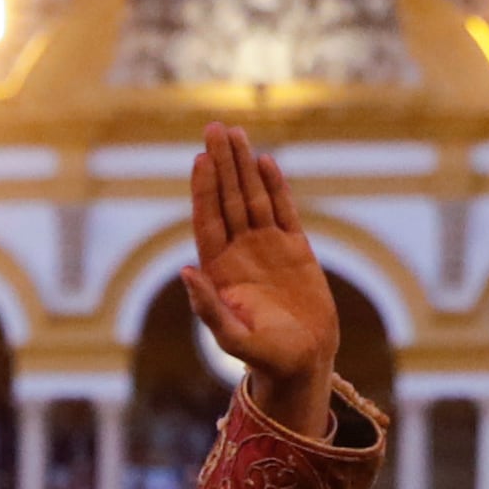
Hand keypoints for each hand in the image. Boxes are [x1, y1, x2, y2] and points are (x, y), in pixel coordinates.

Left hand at [185, 125, 358, 448]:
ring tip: (234, 132)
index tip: (201, 158)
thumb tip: (185, 271)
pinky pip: (283, 210)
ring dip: (244, 166)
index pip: (208, 219)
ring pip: (253, 197)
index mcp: (219, 269)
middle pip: (228, 198)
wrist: (303, 362)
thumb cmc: (263, 356)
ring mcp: (267, 247)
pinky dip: (275, 186)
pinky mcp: (295, 249)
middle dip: (222, 163)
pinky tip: (265, 162)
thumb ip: (208, 306)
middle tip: (215, 127)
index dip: (204, 189)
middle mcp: (240, 252)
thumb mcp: (230, 336)